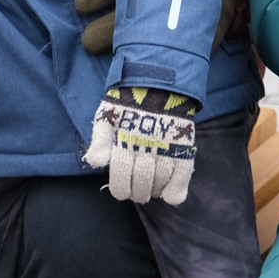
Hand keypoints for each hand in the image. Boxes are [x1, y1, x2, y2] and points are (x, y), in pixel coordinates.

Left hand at [84, 86, 198, 204]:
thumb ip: (100, 139)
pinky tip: (169, 195)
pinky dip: (176, 190)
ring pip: (160, 182)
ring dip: (154, 191)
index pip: (121, 176)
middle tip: (136, 192)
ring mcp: (166, 147)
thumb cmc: (127, 103)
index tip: (122, 190)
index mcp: (124, 140)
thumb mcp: (107, 115)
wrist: (157, 83)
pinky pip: (182, 175)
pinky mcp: (183, 147)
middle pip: (141, 182)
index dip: (120, 189)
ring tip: (150, 189)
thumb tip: (96, 162)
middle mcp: (146, 146)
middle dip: (137, 193)